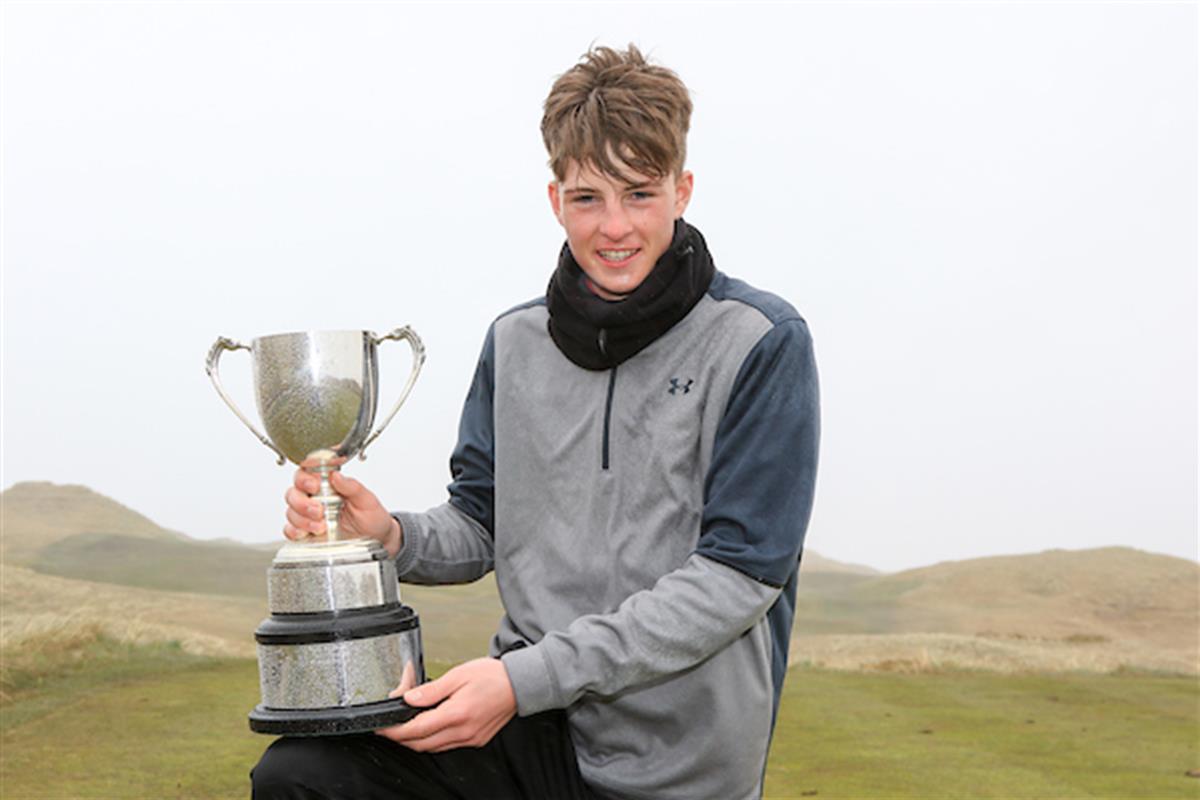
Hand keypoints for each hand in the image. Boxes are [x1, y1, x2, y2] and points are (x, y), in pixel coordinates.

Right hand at [283, 469, 402, 555]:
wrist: (377, 540)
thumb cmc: (372, 517)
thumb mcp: (367, 500)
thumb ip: (352, 487)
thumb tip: (336, 476)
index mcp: (329, 484)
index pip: (307, 472)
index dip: (305, 477)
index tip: (314, 485)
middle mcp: (316, 497)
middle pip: (293, 492)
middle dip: (301, 502)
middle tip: (319, 510)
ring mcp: (309, 515)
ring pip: (290, 511)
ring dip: (302, 519)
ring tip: (321, 526)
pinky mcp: (307, 532)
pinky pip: (290, 530)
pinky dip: (294, 532)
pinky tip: (307, 533)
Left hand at [375, 658, 516, 751]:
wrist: (520, 684)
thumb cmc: (492, 676)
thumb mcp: (458, 675)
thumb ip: (431, 690)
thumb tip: (408, 699)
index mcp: (456, 714)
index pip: (415, 730)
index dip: (394, 731)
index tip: (381, 727)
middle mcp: (463, 732)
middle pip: (421, 744)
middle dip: (400, 738)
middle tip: (389, 727)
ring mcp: (470, 739)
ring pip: (432, 748)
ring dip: (415, 741)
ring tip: (405, 726)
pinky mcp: (475, 740)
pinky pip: (446, 746)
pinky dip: (432, 741)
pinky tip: (429, 728)